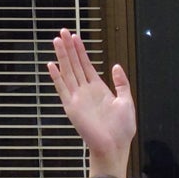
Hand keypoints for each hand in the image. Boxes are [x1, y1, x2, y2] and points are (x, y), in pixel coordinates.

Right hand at [47, 28, 135, 177]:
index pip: (87, 65)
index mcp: (99, 89)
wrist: (115, 146)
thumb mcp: (126, 102)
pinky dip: (57, 77)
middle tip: (63, 31)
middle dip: (69, 48)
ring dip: (62, 56)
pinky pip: (62, 89)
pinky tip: (51, 65)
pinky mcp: (72, 106)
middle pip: (75, 64)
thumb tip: (116, 66)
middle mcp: (86, 91)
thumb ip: (121, 84)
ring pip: (68, 72)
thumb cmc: (122, 129)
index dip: (81, 51)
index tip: (76, 37)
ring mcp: (77, 97)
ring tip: (57, 40)